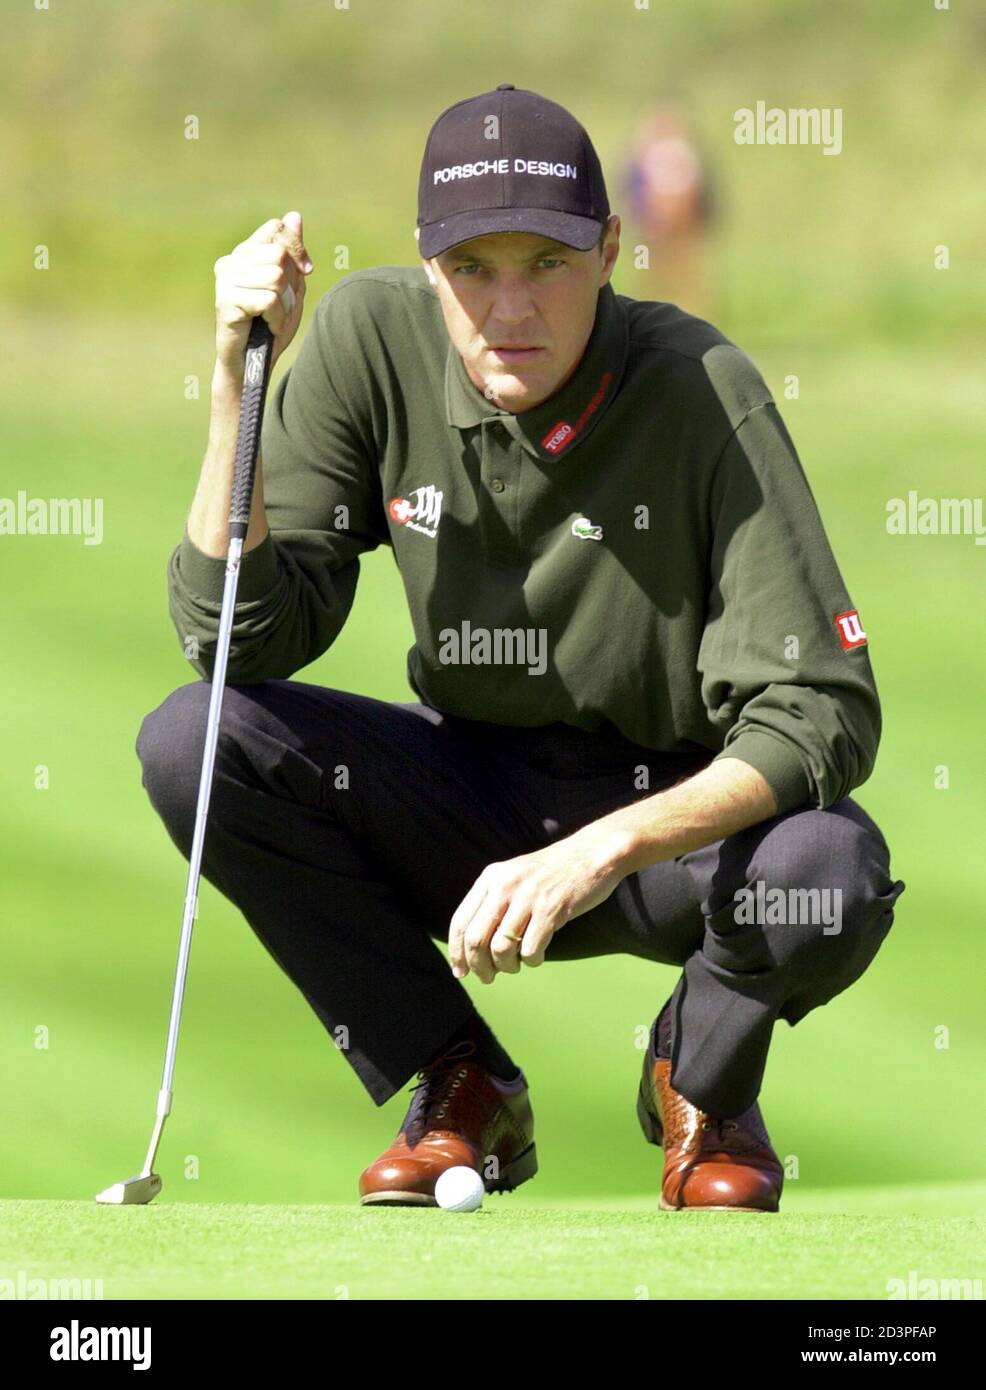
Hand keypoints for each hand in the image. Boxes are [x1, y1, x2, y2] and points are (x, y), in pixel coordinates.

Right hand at [214, 210, 313, 378]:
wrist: (253, 364)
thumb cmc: (271, 327)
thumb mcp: (291, 287)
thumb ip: (292, 252)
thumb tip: (294, 216)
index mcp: (245, 254)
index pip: (276, 229)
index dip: (296, 251)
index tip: (304, 273)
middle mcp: (230, 262)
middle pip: (279, 254)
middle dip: (289, 285)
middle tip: (280, 307)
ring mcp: (225, 281)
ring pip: (275, 277)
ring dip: (283, 306)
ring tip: (272, 319)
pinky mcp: (226, 302)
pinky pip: (268, 299)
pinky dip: (276, 318)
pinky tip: (266, 328)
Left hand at [447, 827, 629, 983]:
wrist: (593, 853)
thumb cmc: (553, 872)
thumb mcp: (514, 876)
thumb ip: (493, 902)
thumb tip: (473, 946)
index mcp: (490, 878)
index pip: (460, 922)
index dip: (457, 953)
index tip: (461, 972)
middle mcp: (504, 885)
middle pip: (476, 939)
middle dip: (479, 967)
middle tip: (488, 977)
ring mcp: (528, 897)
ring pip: (501, 948)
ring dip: (507, 966)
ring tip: (516, 965)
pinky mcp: (551, 909)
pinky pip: (531, 950)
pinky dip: (531, 961)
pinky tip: (537, 956)